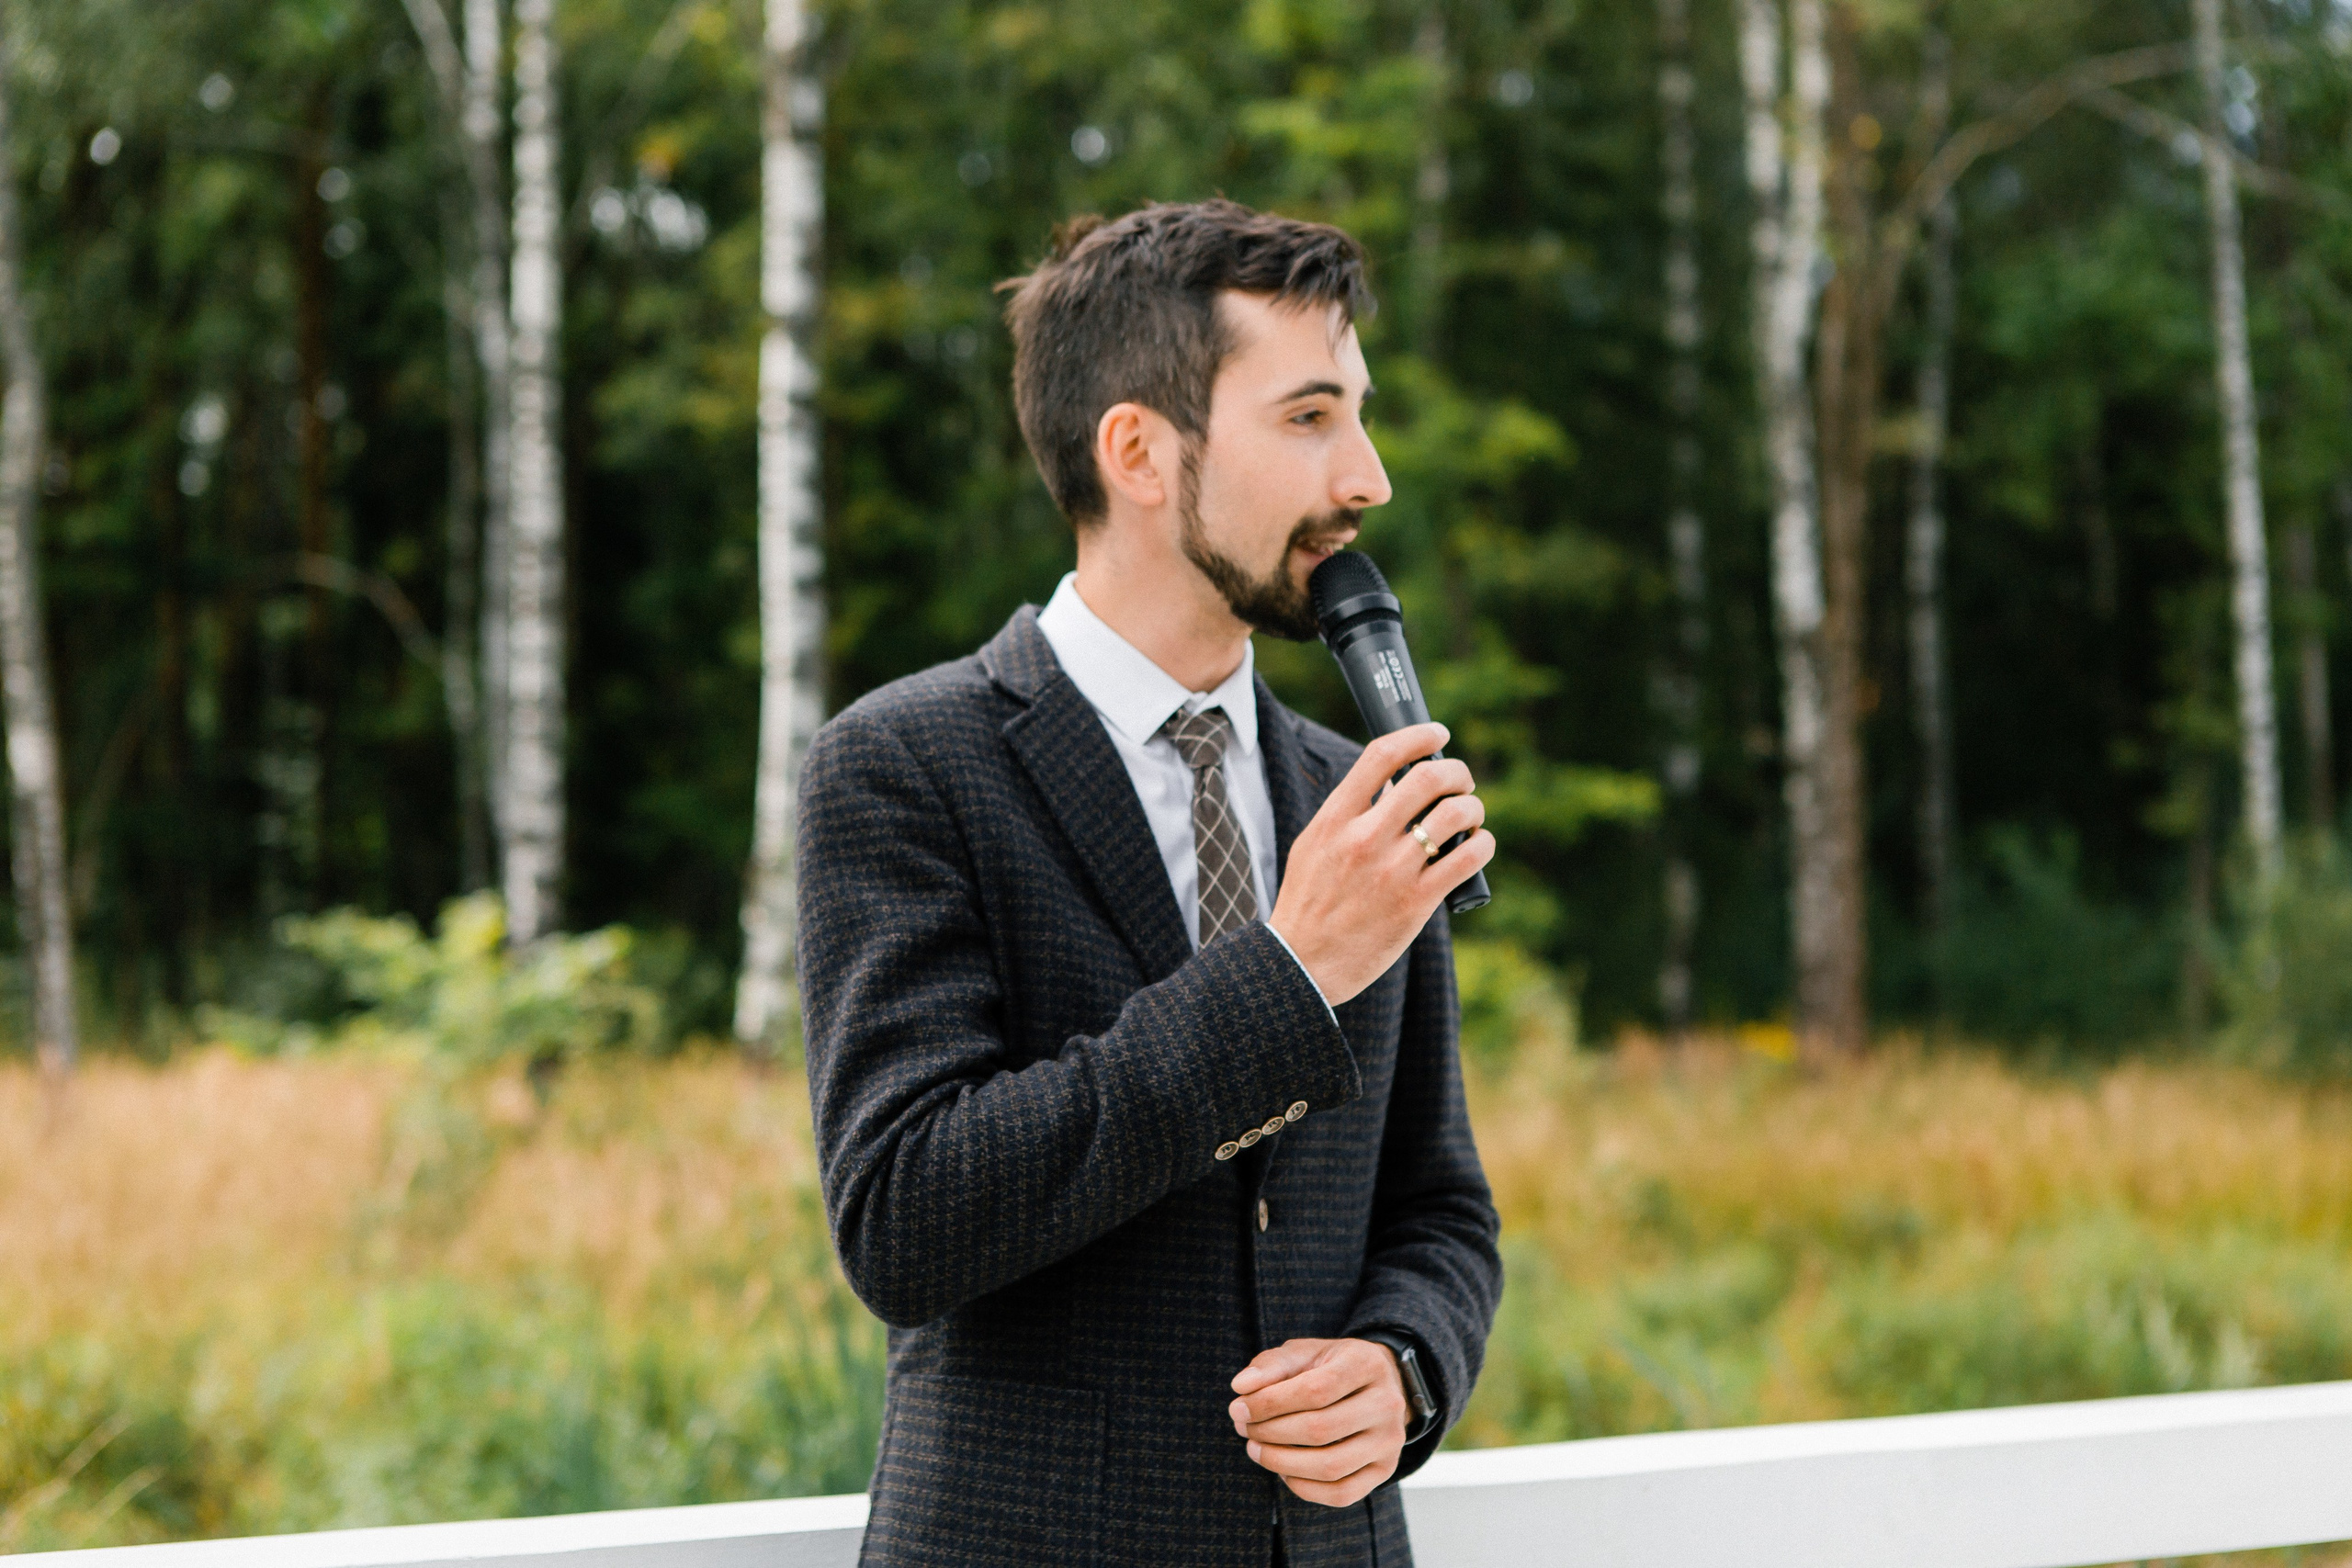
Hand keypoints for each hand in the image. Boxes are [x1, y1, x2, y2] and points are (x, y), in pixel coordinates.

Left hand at [1227, 1337, 1409, 1507]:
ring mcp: (1390, 1441)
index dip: (1270, 1403)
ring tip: (1255, 1448)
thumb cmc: (1330, 1367)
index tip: (1238, 1408)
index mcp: (1366, 1364)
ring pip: (1330, 1466)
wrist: (1377, 1384)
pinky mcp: (1385, 1469)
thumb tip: (1240, 1386)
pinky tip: (1283, 1470)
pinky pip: (1341, 1493)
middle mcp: (1388, 1404)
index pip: (1314, 1391)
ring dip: (1281, 1463)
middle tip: (1243, 1428)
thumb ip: (1272, 1365)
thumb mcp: (1304, 1353)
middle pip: (1320, 1429)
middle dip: (1270, 1432)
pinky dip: (1304, 1488)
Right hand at [1267, 723, 1493, 1003]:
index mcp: (1335, 819)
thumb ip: (1347, 813)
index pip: (1383, 755)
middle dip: (1456, 772)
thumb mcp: (1313, 845)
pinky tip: (1478, 846)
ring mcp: (1393, 871)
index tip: (1438, 735)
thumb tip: (1389, 784)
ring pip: (1454, 815)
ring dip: (1473, 809)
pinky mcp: (1417, 903)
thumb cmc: (1308, 904)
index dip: (1419, 736)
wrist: (1302, 965)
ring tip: (1471, 817)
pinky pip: (1468, 858)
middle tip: (1461, 781)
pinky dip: (1482, 844)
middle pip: (1427, 778)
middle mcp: (1365, 838)